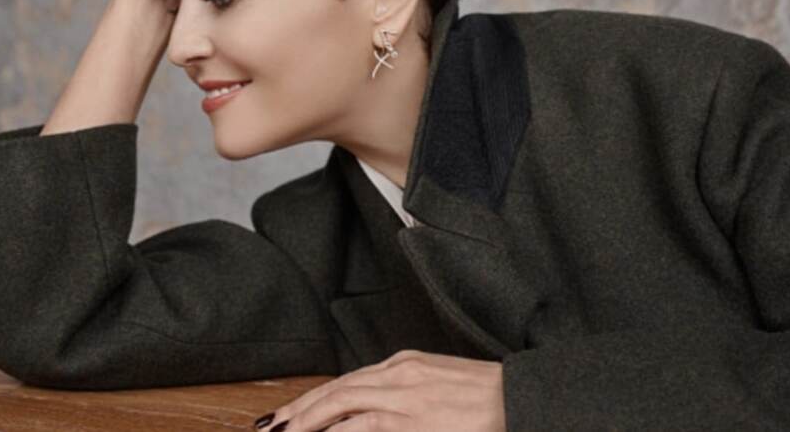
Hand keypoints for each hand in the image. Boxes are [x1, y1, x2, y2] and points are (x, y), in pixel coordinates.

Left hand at [256, 350, 504, 431]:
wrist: (520, 397)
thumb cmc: (487, 397)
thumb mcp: (439, 385)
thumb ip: (407, 392)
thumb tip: (378, 412)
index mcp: (404, 364)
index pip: (348, 381)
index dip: (314, 399)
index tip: (291, 415)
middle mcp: (398, 374)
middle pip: (335, 390)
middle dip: (298, 411)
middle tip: (268, 427)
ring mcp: (404, 396)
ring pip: (340, 405)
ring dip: (305, 423)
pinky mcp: (411, 419)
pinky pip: (361, 427)